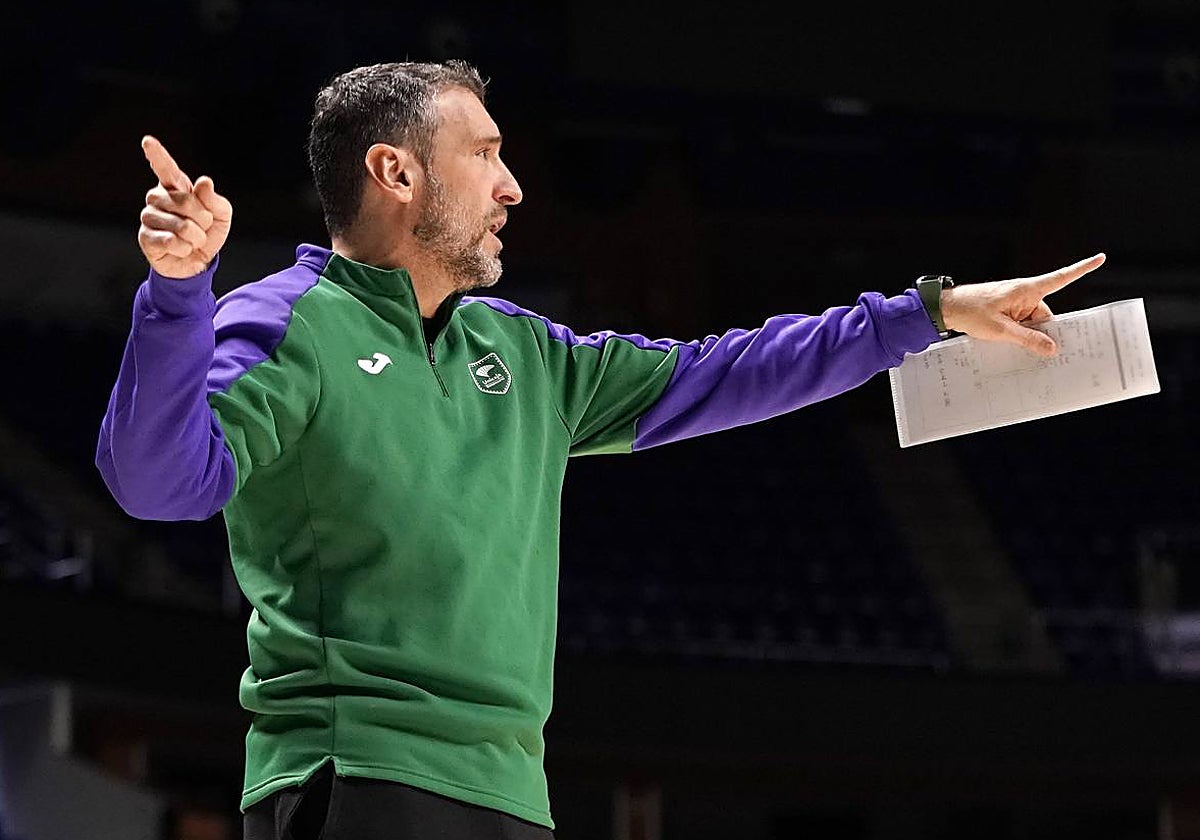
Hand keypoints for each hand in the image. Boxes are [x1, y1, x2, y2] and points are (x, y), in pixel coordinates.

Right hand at [137, 136, 232, 278]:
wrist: (197, 262)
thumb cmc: (207, 232)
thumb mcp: (221, 215)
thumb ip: (215, 199)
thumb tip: (204, 182)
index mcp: (176, 187)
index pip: (166, 168)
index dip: (157, 155)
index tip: (148, 142)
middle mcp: (158, 197)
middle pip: (185, 202)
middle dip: (203, 219)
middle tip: (202, 227)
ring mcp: (149, 216)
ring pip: (180, 225)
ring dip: (195, 237)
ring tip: (192, 240)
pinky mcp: (145, 237)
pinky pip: (171, 241)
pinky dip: (184, 248)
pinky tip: (181, 249)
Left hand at [940, 253, 1105, 357]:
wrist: (946, 309)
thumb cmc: (970, 311)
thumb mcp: (1001, 330)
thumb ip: (1027, 339)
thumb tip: (1052, 348)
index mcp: (1027, 290)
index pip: (1060, 278)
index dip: (1081, 269)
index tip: (1100, 258)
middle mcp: (1024, 295)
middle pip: (1046, 316)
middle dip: (1043, 332)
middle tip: (1044, 351)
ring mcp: (1016, 304)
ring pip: (1033, 324)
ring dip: (1027, 336)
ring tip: (1012, 344)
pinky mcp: (1007, 312)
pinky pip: (1021, 325)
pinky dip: (1019, 335)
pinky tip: (1010, 345)